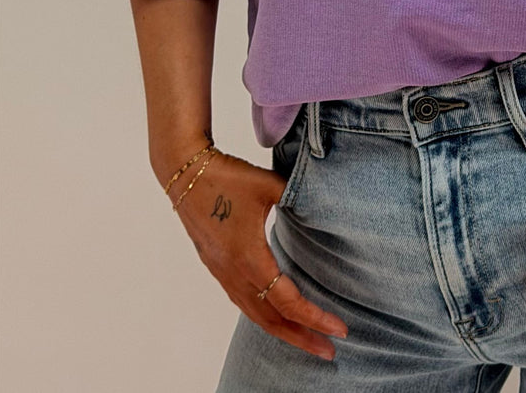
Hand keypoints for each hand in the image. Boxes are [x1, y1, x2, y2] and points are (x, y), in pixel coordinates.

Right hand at [169, 149, 348, 361]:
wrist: (185, 173)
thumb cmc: (228, 176)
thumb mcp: (270, 185)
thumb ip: (299, 198)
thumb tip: (324, 205)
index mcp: (249, 259)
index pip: (288, 302)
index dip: (315, 318)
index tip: (340, 330)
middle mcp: (234, 273)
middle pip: (271, 320)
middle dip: (301, 338)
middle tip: (329, 352)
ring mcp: (223, 272)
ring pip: (254, 314)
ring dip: (282, 330)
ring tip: (307, 339)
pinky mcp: (217, 266)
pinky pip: (243, 301)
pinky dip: (264, 315)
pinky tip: (276, 315)